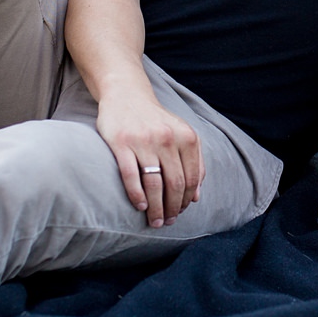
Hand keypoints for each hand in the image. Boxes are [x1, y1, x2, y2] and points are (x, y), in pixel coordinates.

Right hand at [96, 90, 203, 227]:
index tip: (180, 212)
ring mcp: (144, 141)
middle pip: (174, 183)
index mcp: (186, 137)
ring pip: (154, 183)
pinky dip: (137, 195)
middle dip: (172, 208)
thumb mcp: (182, 134)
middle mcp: (167, 138)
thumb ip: (195, 161)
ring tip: (154, 221)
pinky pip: (131, 176)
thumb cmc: (156, 120)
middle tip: (167, 222)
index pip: (191, 178)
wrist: (126, 95)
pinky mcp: (121, 143)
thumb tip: (196, 196)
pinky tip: (140, 206)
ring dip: (156, 208)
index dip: (186, 200)